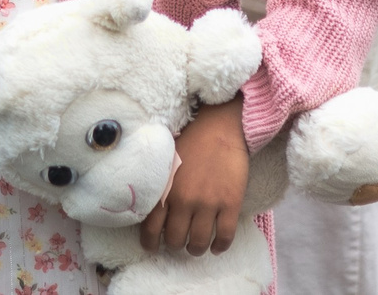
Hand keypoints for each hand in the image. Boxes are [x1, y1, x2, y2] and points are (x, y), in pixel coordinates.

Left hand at [139, 96, 248, 256]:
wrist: (220, 127)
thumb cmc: (190, 141)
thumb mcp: (165, 162)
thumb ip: (158, 185)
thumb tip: (147, 207)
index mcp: (165, 190)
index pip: (151, 227)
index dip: (150, 242)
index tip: (152, 247)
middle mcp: (184, 201)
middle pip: (176, 240)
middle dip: (176, 245)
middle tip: (179, 241)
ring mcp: (208, 204)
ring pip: (199, 242)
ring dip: (197, 249)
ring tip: (197, 246)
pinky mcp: (230, 204)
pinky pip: (225, 236)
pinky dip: (220, 246)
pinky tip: (217, 246)